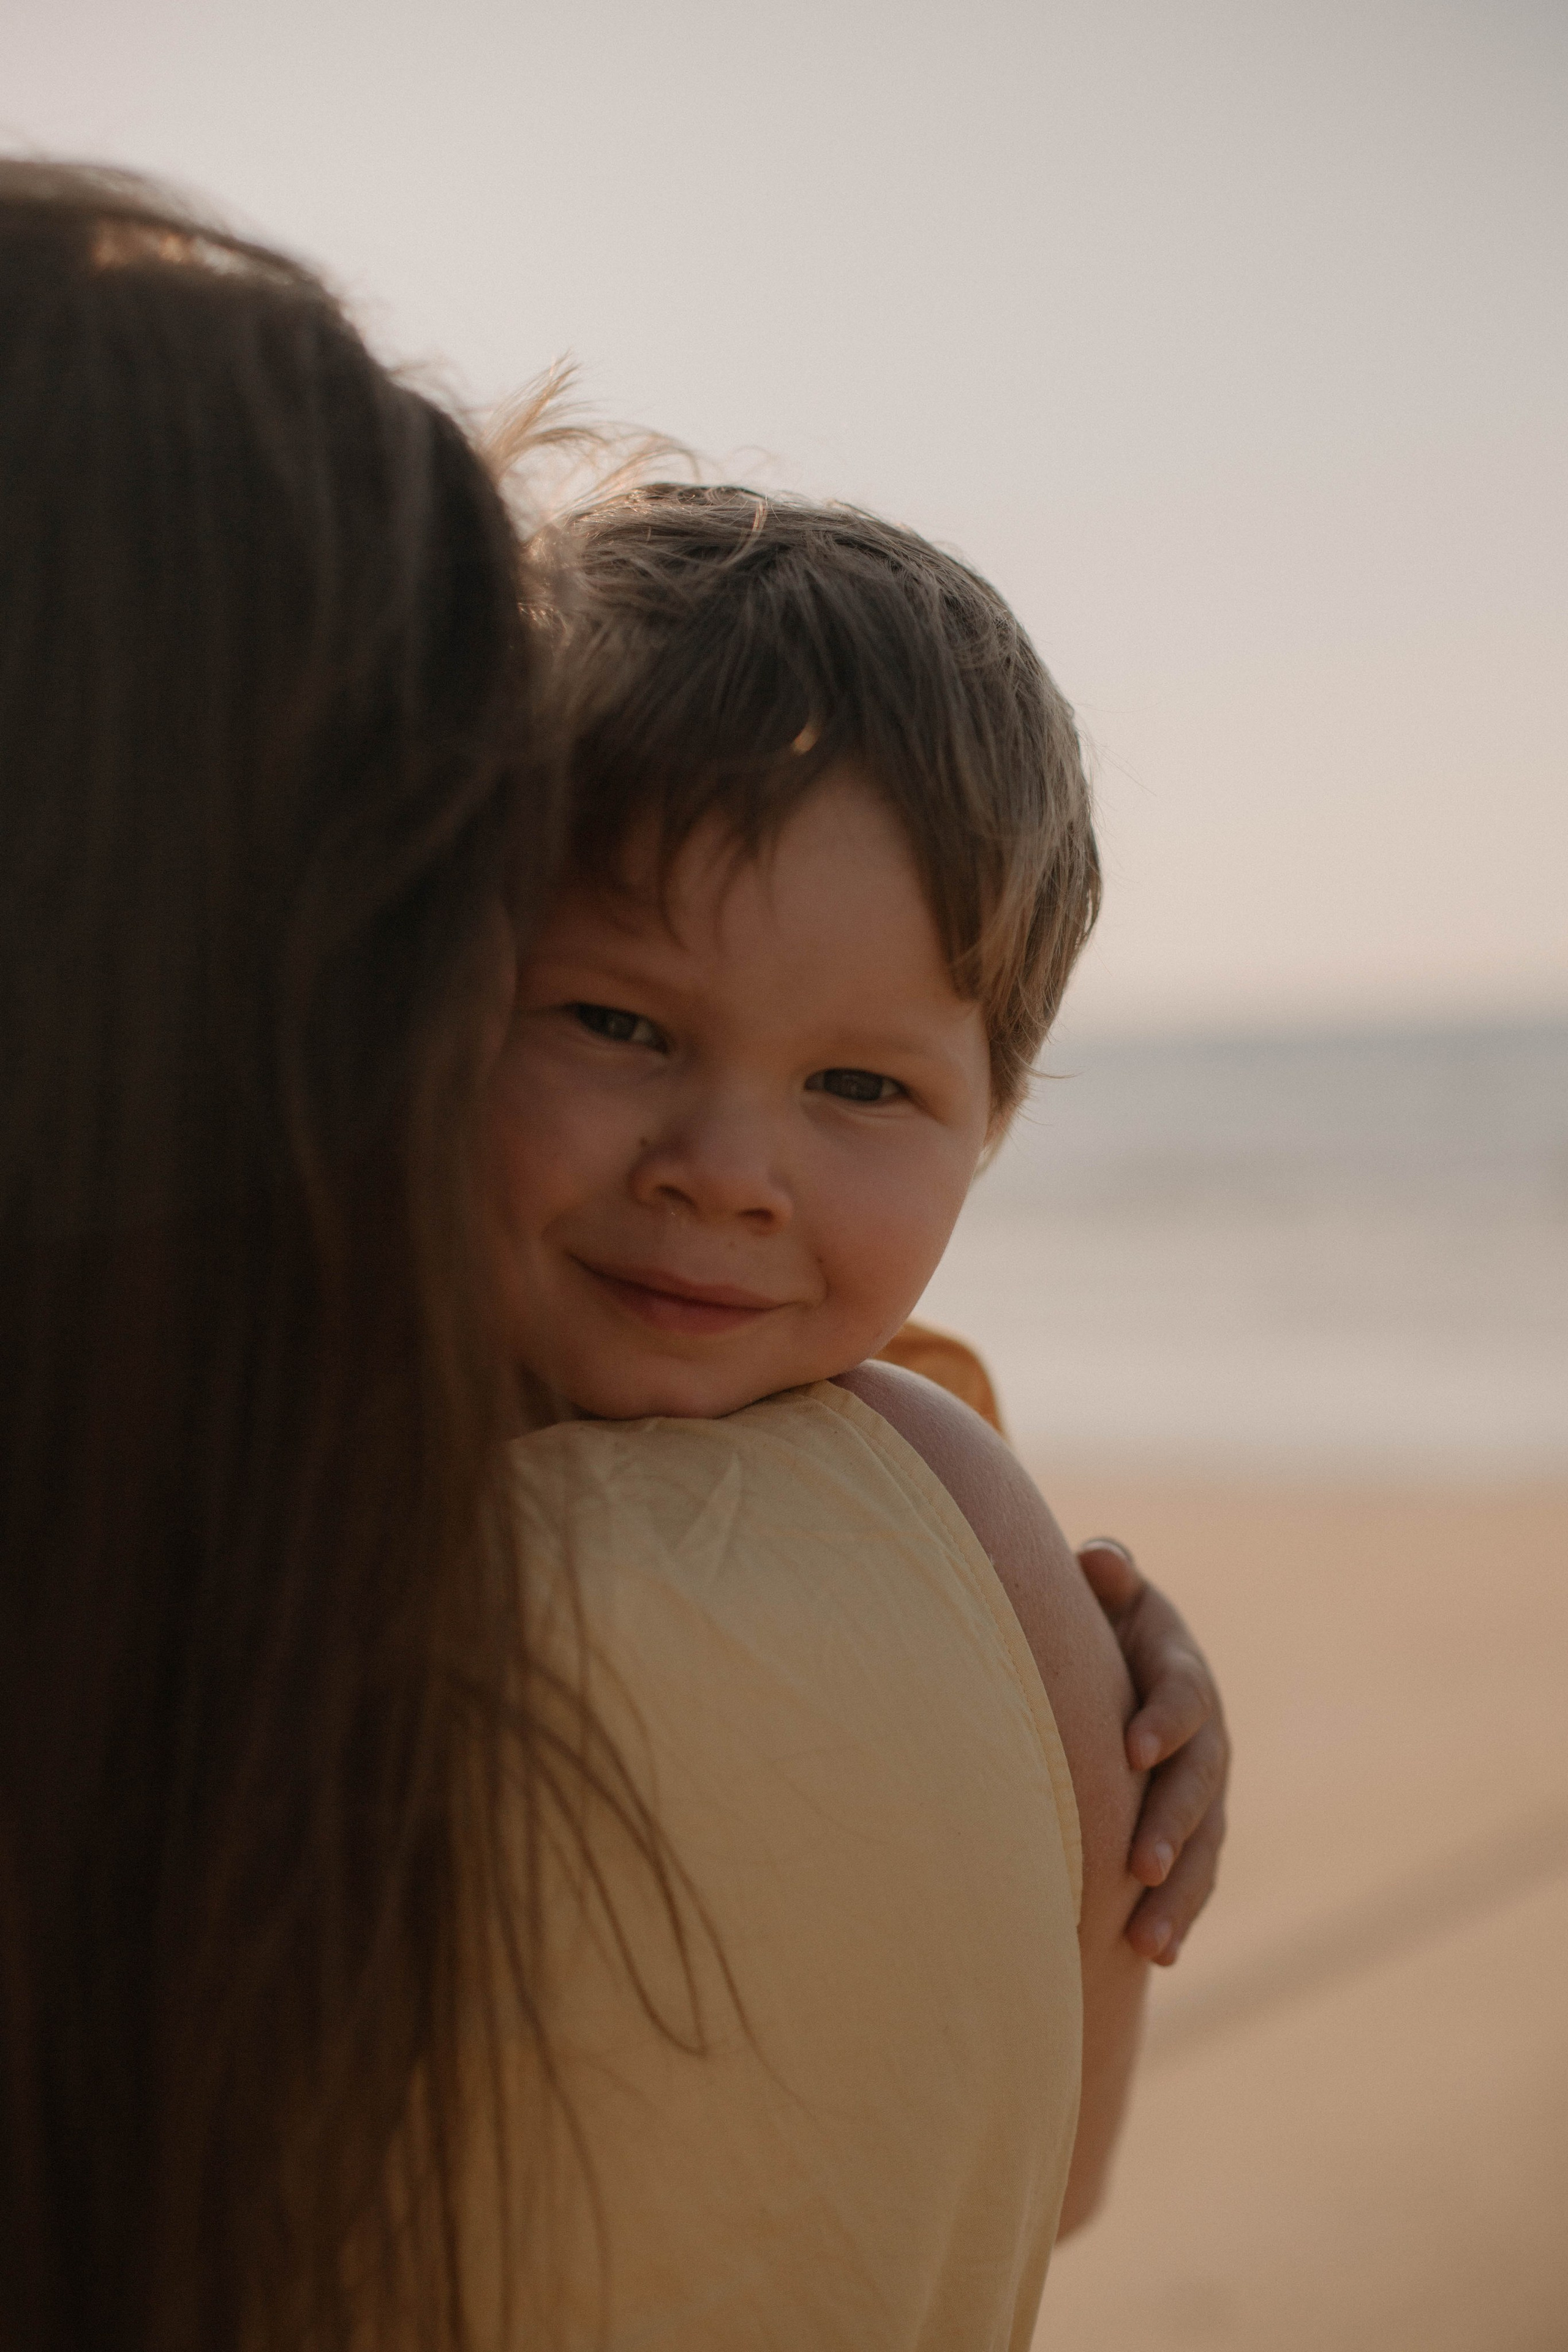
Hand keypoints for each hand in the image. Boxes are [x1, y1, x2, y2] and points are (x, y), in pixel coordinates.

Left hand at [1076, 1539, 1228, 1965]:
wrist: (1127, 1667)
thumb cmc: (1104, 1623)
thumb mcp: (1110, 1594)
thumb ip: (1108, 1575)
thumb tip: (1099, 1560)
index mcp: (1183, 1673)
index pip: (1181, 1696)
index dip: (1163, 1720)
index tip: (1133, 1750)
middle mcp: (1206, 1739)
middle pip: (1199, 1786)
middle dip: (1174, 1827)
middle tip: (1143, 1867)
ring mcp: (1206, 1791)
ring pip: (1205, 1847)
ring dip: (1179, 1896)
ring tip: (1147, 1944)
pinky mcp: (1194, 1833)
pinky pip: (1195, 1879)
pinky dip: (1178, 1916)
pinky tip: (1151, 1957)